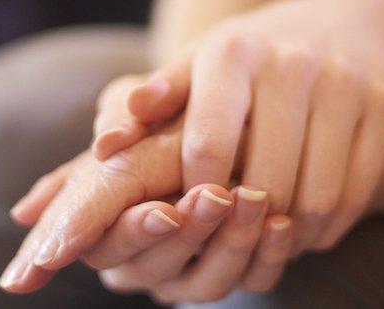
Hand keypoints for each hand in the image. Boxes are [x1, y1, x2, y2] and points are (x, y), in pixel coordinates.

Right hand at [7, 134, 295, 299]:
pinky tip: (282, 224)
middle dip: (187, 235)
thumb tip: (100, 144)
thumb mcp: (145, 101)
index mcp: (103, 219)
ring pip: (206, 282)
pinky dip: (269, 254)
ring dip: (231, 242)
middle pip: (153, 267)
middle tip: (215, 198)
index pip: (104, 243)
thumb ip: (119, 118)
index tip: (164, 211)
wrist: (240, 111)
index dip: (134, 231)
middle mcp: (139, 257)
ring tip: (254, 198)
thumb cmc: (179, 107)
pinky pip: (252, 281)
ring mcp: (188, 273)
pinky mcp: (237, 274)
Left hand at [93, 0, 383, 252]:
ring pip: (316, 197)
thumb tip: (106, 144)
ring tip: (272, 241)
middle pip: (266, 182)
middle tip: (237, 239)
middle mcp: (292, 61)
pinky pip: (357, 193)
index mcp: (232, 50)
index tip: (195, 211)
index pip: (208, 148)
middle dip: (248, 223)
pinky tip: (311, 229)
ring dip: (291, 236)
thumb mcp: (202, 63)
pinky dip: (330, 227)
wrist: (349, 21)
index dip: (198, 194)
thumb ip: (152, 102)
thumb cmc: (256, 55)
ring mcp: (345, 82)